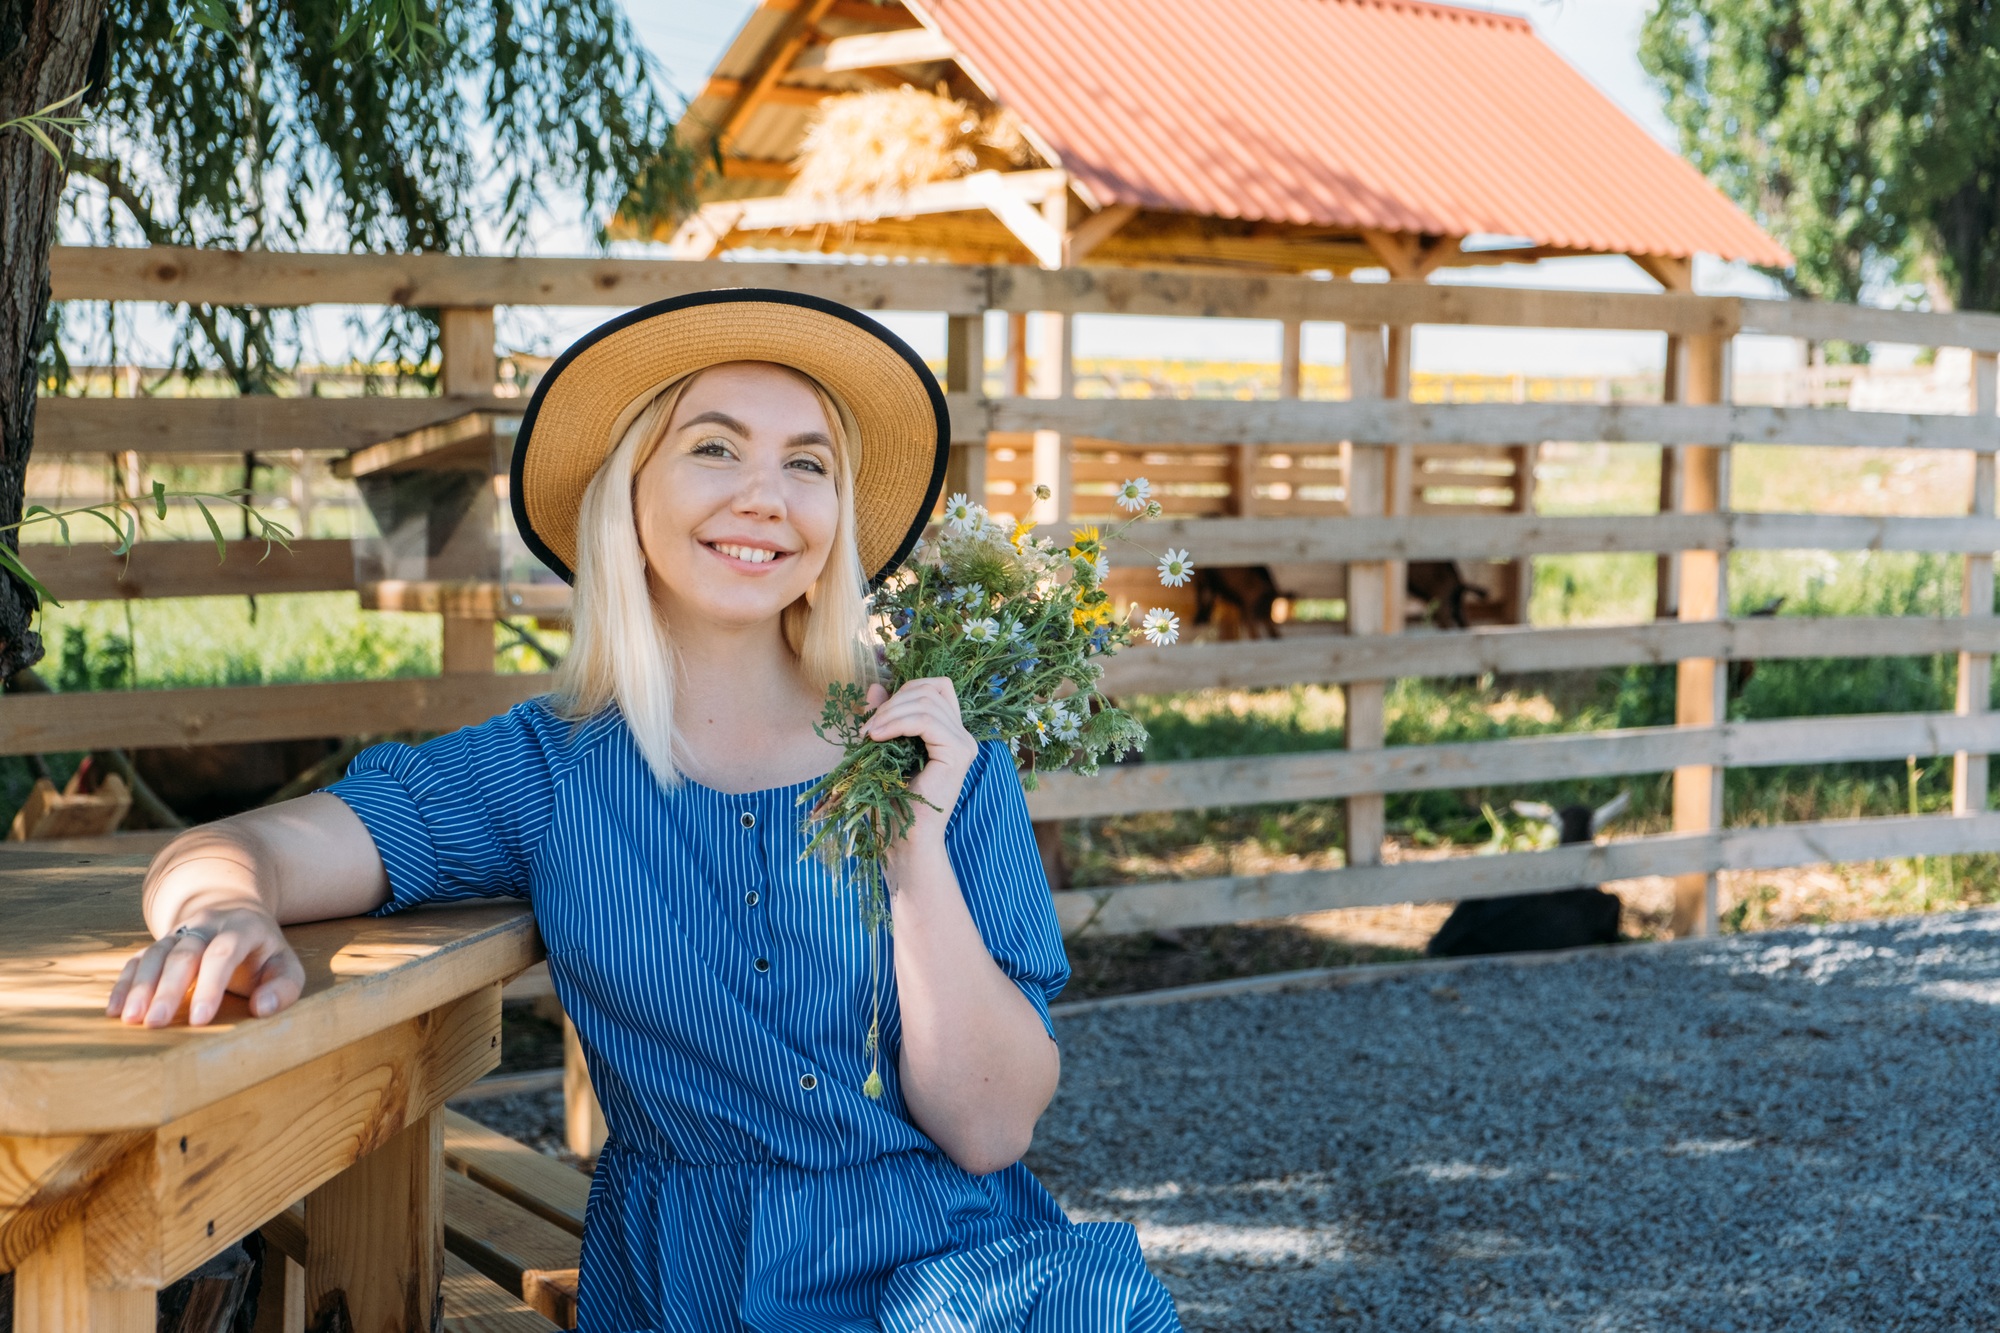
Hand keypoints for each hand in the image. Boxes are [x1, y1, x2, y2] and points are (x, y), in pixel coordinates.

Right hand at [106, 905, 304, 1027]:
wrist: (235, 912)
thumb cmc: (263, 953)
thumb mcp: (285, 965)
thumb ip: (283, 987)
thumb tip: (261, 1009)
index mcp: (242, 928)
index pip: (223, 953)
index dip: (211, 985)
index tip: (199, 1019)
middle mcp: (206, 925)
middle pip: (184, 953)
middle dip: (168, 989)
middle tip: (155, 1023)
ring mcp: (179, 932)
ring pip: (156, 954)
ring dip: (141, 987)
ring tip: (131, 1019)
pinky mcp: (159, 944)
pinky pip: (137, 959)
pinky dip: (125, 983)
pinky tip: (115, 1009)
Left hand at [863, 676, 977, 848]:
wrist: (904, 840)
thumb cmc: (893, 802)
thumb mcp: (883, 748)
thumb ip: (884, 717)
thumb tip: (876, 686)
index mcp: (949, 733)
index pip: (935, 688)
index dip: (904, 691)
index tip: (875, 718)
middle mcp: (962, 736)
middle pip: (931, 689)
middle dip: (893, 702)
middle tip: (867, 728)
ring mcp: (964, 744)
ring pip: (927, 701)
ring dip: (890, 713)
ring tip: (868, 735)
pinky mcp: (958, 753)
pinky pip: (926, 721)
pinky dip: (897, 722)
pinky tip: (877, 737)